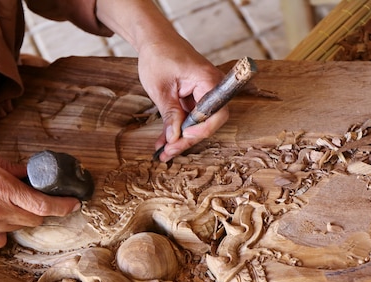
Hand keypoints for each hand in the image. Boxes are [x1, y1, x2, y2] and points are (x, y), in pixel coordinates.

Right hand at [0, 144, 80, 246]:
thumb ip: (9, 166)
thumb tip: (29, 172)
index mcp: (2, 187)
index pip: (44, 204)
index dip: (65, 206)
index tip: (74, 203)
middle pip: (36, 218)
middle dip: (40, 209)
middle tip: (32, 198)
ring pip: (20, 227)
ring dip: (21, 217)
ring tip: (4, 203)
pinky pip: (2, 238)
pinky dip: (3, 229)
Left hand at [137, 40, 228, 161]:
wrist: (154, 39)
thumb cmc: (158, 56)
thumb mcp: (160, 88)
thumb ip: (170, 114)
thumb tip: (174, 138)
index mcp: (208, 80)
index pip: (216, 112)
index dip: (202, 129)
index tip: (183, 137)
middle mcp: (212, 87)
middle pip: (208, 121)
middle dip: (188, 139)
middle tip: (168, 152)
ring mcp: (205, 93)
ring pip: (198, 122)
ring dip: (181, 137)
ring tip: (163, 151)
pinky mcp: (196, 96)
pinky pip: (190, 116)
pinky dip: (178, 127)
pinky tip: (165, 140)